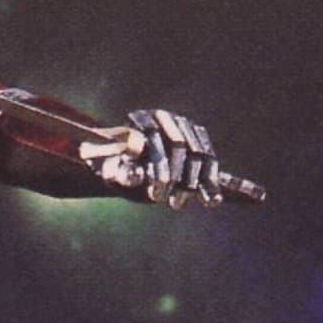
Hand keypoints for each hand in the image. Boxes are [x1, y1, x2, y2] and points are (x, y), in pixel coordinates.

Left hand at [93, 109, 222, 208]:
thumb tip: (135, 173)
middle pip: (178, 145)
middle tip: (162, 200)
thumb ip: (118, 171)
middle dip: (173, 175)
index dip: (157, 168)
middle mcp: (166, 118)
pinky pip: (210, 160)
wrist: (130, 165)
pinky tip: (210, 202)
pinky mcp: (200, 140)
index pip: (153, 137)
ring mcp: (185, 126)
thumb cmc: (117, 167)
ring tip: (177, 205)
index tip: (154, 195)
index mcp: (141, 118)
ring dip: (191, 183)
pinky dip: (211, 181)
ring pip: (198, 154)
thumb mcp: (110, 169)